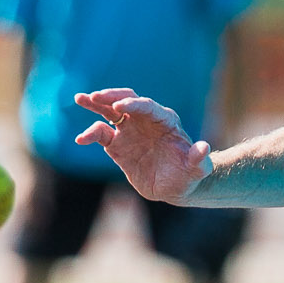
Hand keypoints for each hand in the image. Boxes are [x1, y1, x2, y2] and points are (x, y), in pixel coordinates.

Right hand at [74, 88, 211, 203]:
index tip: (119, 107)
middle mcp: (145, 121)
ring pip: (110, 112)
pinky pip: (101, 135)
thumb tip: (204, 147)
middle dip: (111, 97)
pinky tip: (80, 139)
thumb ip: (199, 160)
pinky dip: (90, 135)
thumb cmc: (189, 175)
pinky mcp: (118, 145)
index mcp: (165, 121)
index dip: (133, 105)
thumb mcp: (197, 170)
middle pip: (127, 100)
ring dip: (95, 104)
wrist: (177, 185)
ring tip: (79, 98)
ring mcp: (130, 131)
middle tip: (95, 97)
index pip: (147, 107)